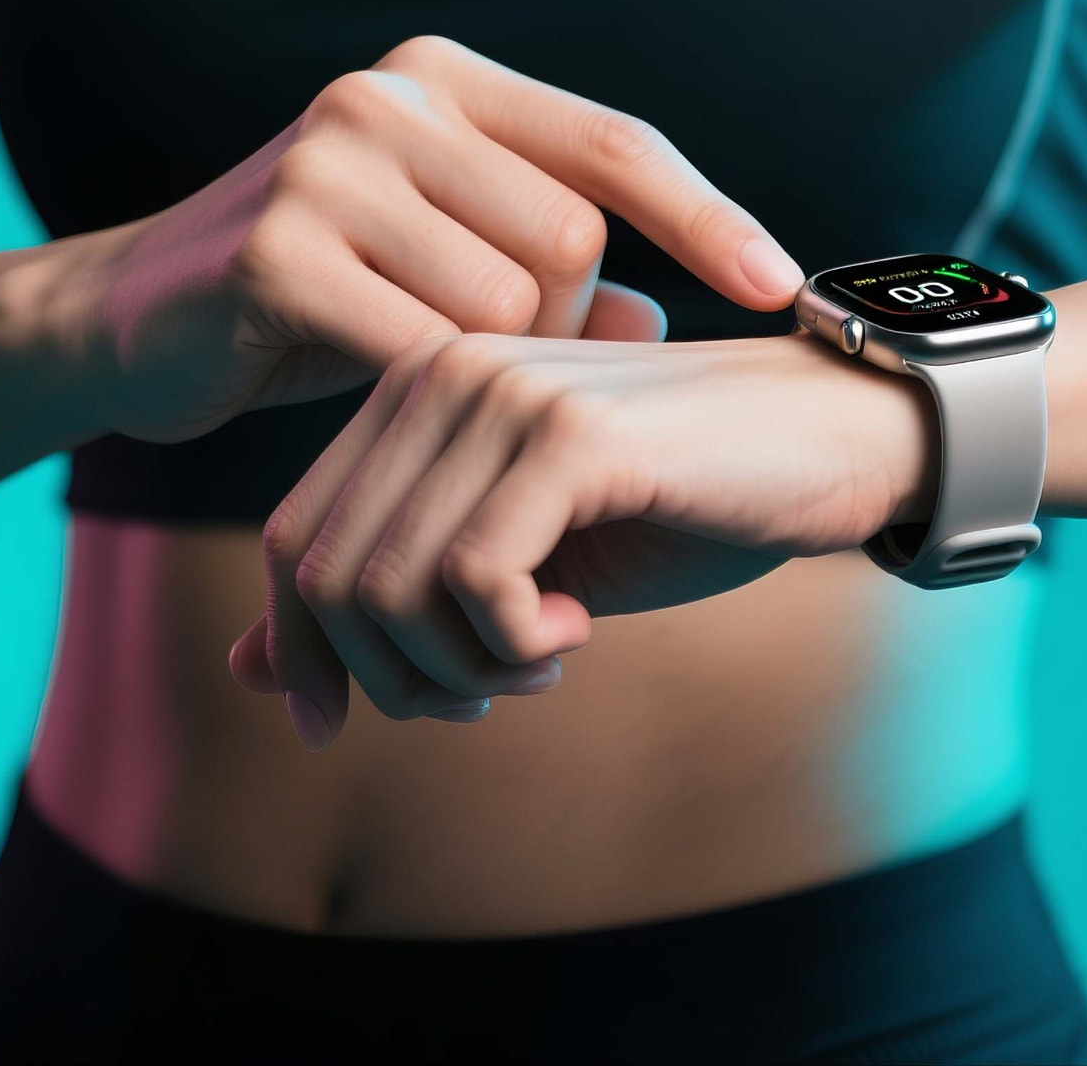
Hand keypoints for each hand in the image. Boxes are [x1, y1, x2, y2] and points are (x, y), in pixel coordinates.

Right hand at [17, 36, 802, 441]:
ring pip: (505, 298)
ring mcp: (328, 162)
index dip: (707, 218)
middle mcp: (389, 94)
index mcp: (445, 77)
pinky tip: (373, 387)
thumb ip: (552, 277)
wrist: (135, 321)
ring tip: (414, 363)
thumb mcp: (445, 268)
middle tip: (483, 356)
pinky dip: (424, 390)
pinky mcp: (280, 249)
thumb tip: (655, 323)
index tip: (782, 288)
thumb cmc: (322, 297)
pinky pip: (422, 347)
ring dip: (486, 363)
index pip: (614, 144)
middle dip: (556, 321)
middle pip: (570, 235)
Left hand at [227, 331, 937, 746]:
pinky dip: (514, 644)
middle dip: (394, 675)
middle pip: (325, 575)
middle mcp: (441, 372)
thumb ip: (390, 603)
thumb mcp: (518, 567)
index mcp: (416, 389)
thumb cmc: (684, 503)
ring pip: (389, 586)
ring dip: (461, 668)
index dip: (313, 651)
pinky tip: (580, 630)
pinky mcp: (569, 435)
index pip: (291, 540)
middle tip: (493, 692)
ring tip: (544, 658)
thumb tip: (251, 677)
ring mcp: (501, 393)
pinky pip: (474, 582)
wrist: (835, 444)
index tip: (374, 713)